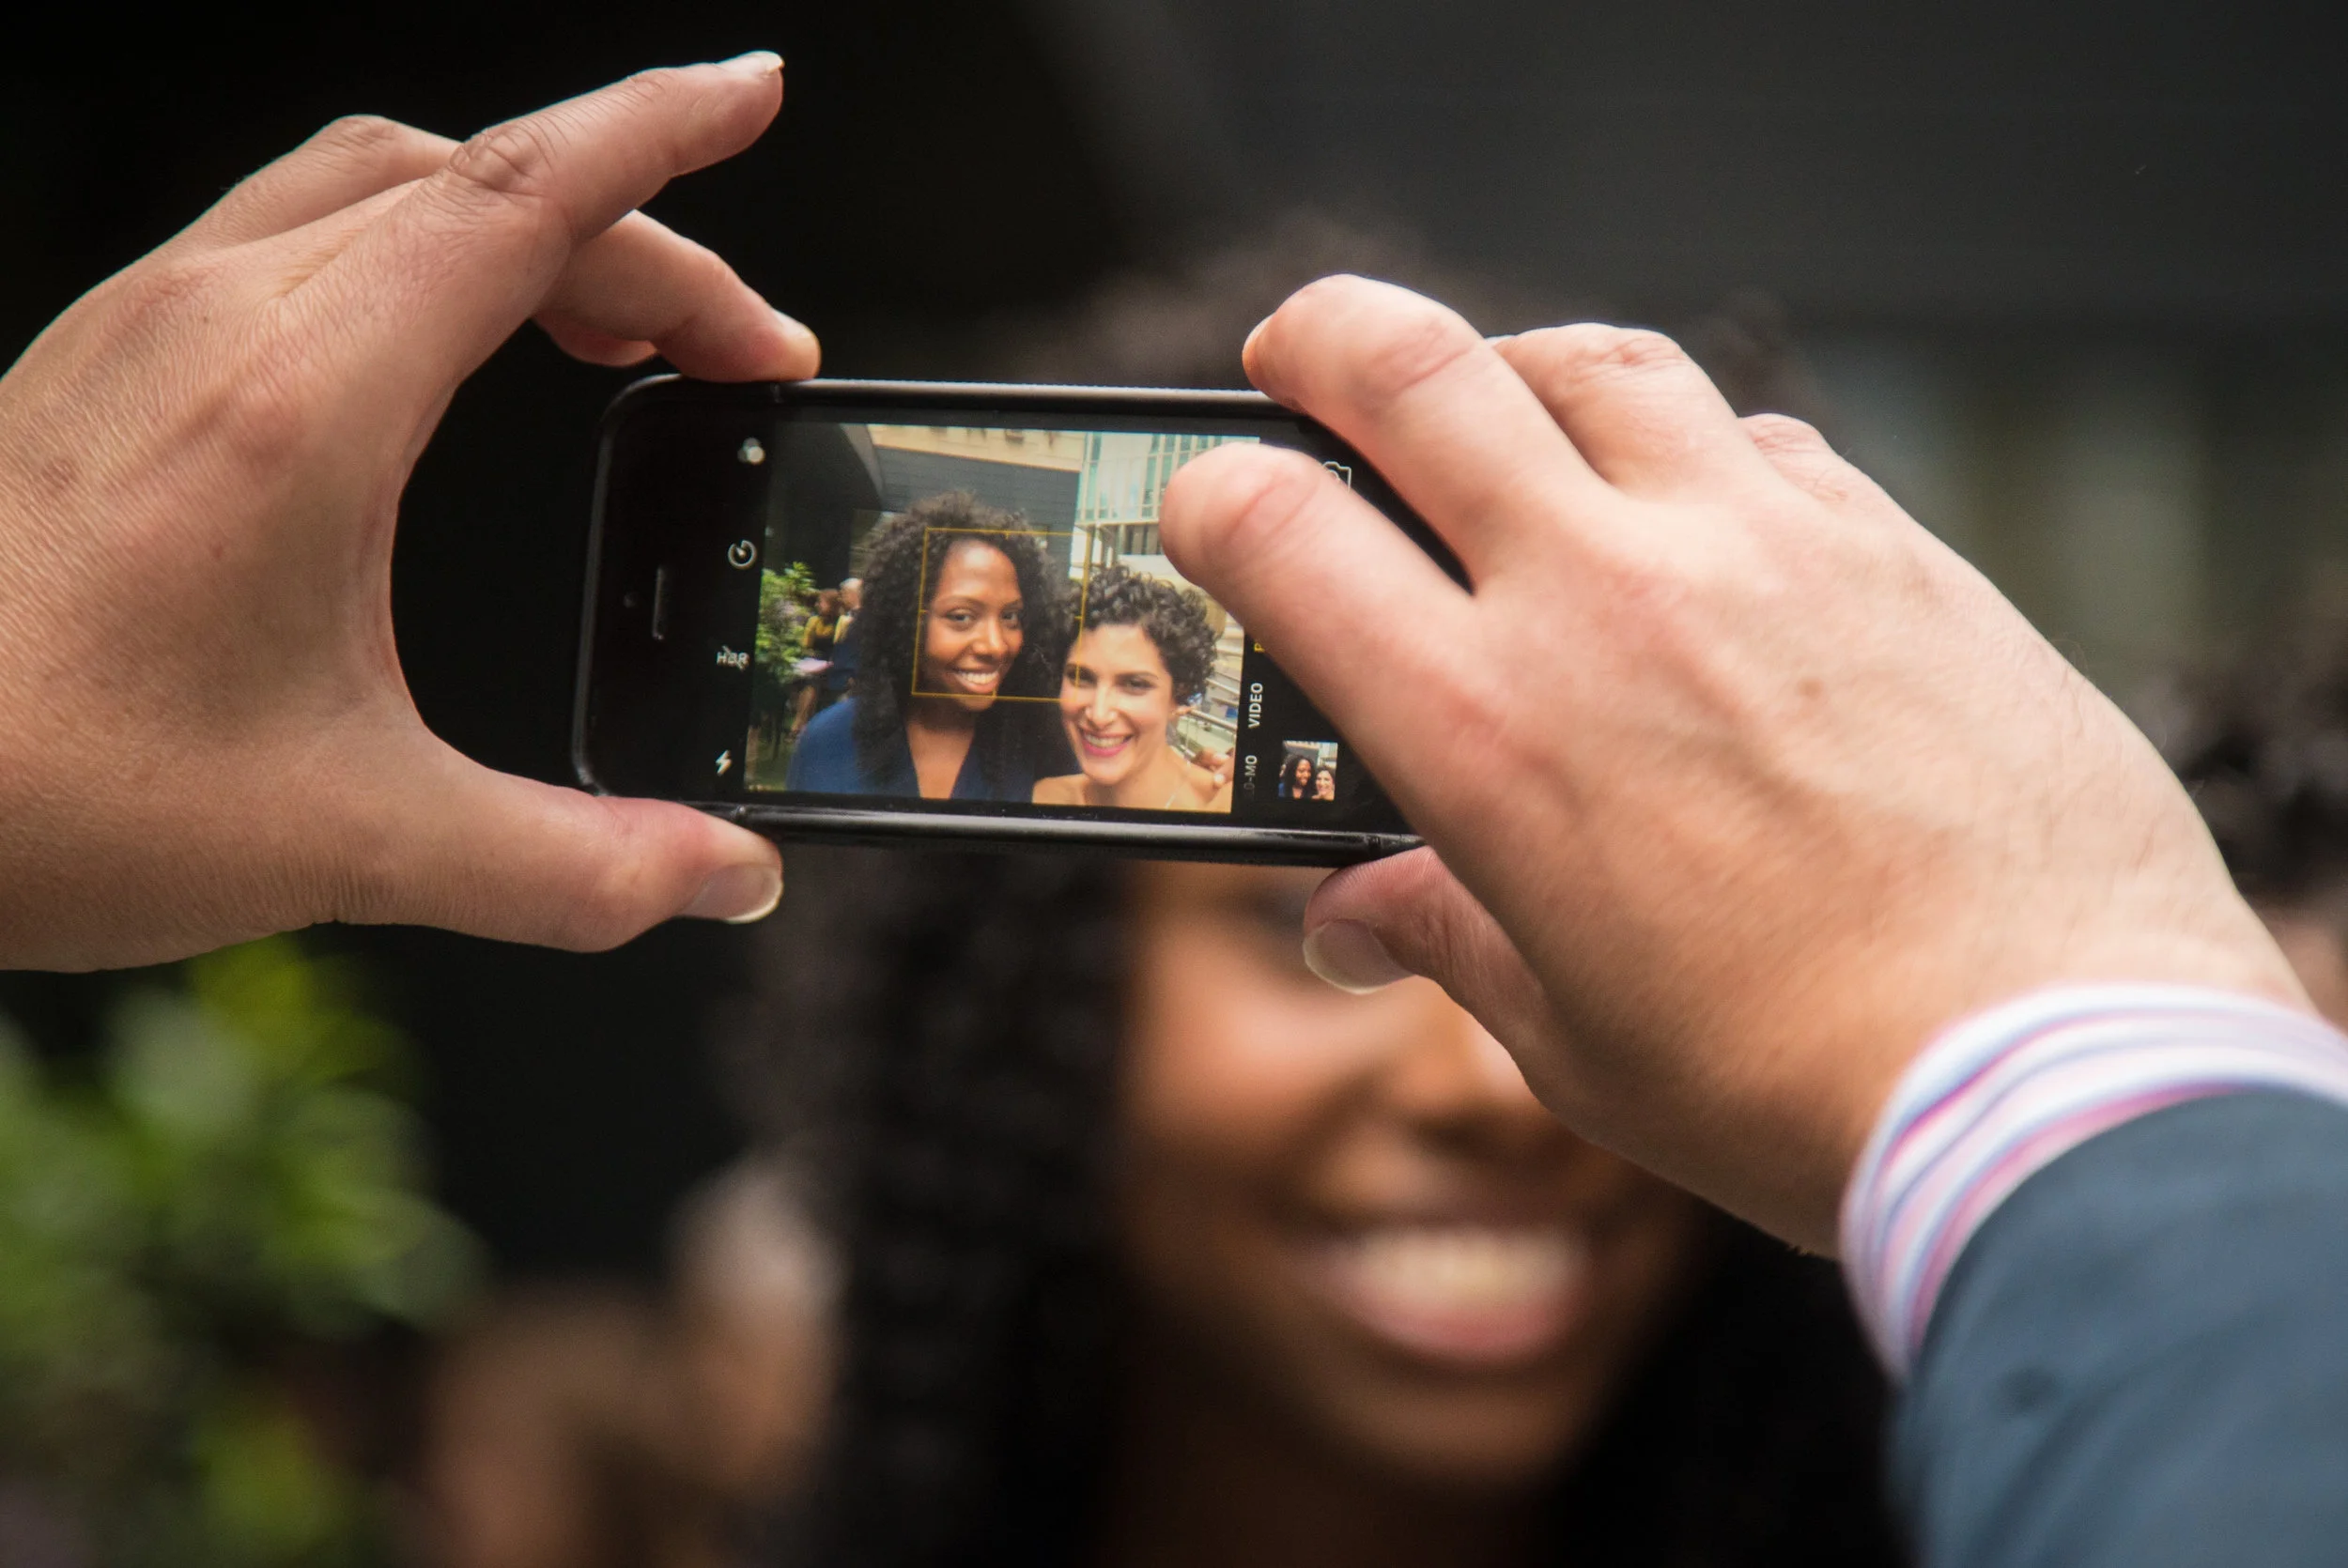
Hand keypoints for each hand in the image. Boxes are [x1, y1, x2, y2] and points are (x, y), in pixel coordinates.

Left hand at [0, 58, 812, 969]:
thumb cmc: (43, 786)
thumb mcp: (355, 842)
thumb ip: (575, 867)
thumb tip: (724, 877)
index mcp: (302, 398)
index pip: (525, 198)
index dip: (664, 131)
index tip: (754, 90)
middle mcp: (219, 321)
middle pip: (478, 182)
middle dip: (643, 233)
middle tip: (740, 345)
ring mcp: (149, 322)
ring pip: (378, 183)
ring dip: (523, 221)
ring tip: (614, 325)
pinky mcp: (109, 357)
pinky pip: (298, 228)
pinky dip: (419, 247)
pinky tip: (444, 350)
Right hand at [1160, 277, 2302, 1249]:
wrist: (2059, 1073)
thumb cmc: (1794, 1082)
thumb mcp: (1568, 1032)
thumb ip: (1441, 937)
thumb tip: (1352, 920)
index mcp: (1487, 730)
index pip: (1278, 530)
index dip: (1210, 499)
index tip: (1211, 511)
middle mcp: (1607, 601)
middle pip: (1414, 368)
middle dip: (1320, 336)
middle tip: (1299, 354)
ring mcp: (1756, 551)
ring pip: (1595, 361)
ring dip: (1512, 368)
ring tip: (1497, 414)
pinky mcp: (1888, 546)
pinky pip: (1754, 434)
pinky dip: (1686, 446)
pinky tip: (1689, 513)